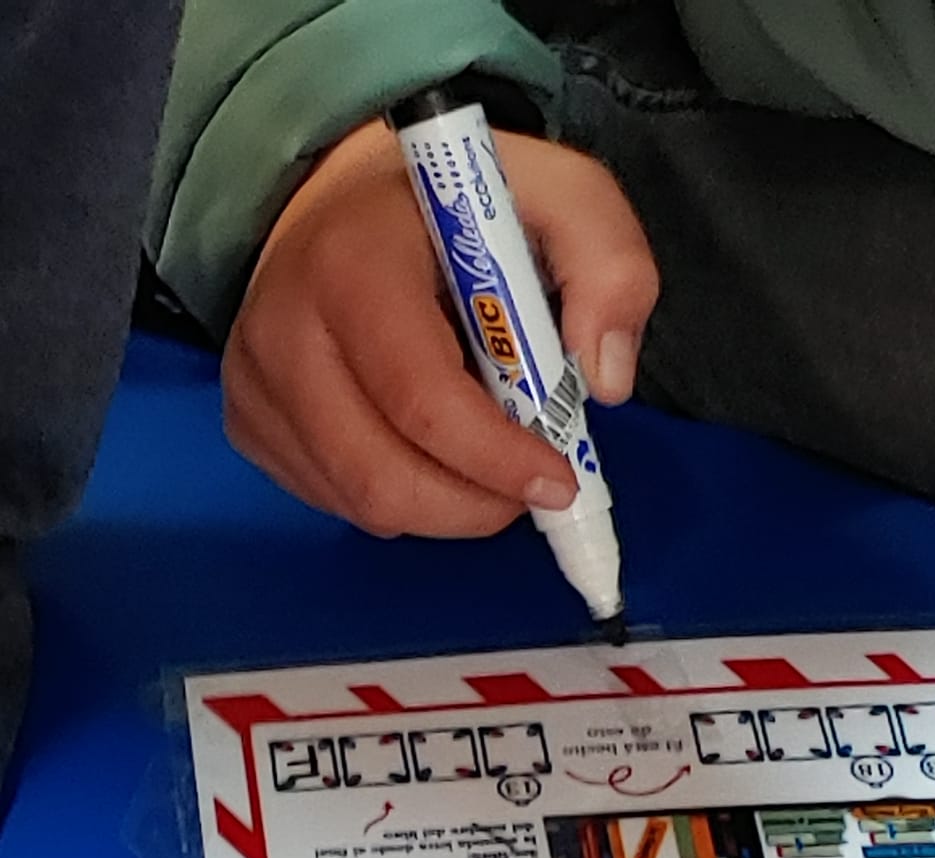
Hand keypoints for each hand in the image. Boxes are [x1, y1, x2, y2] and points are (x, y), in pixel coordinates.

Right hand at [223, 119, 657, 536]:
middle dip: (476, 505)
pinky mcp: (248, 421)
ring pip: (362, 504)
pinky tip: (425, 448)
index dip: (497, 460)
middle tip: (526, 487)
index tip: (558, 480)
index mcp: (355, 263)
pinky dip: (400, 498)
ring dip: (444, 507)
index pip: (422, 400)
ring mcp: (256, 382)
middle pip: (383, 478)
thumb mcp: (559, 196)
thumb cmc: (453, 207)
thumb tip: (605, 381)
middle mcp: (284, 328)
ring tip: (482, 458)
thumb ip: (608, 266)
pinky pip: (336, 502)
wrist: (341, 195)